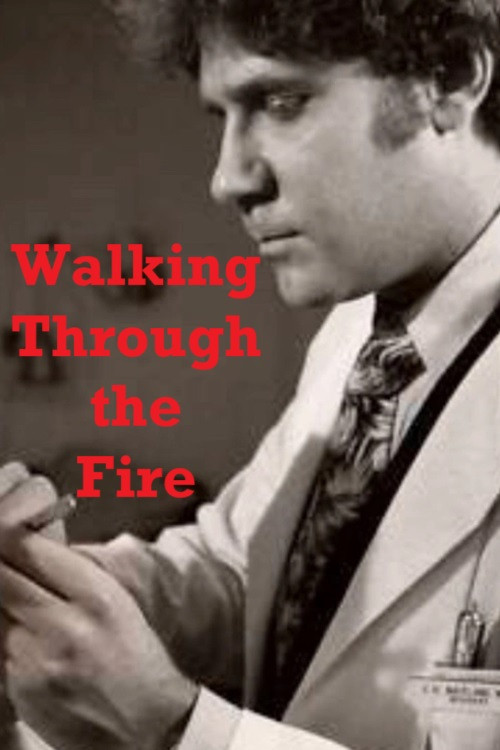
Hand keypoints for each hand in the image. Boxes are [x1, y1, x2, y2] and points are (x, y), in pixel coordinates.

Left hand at [0, 473, 198, 749]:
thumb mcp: (118, 602)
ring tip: (25, 605)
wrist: (146, 723)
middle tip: (2, 561)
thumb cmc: (136, 656)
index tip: (6, 533)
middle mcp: (64, 625)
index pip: (35, 553)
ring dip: (4, 604)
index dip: (11, 538)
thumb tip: (34, 548)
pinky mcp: (19, 689)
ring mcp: (36, 661)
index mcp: (97, 596)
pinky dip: (6, 638)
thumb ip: (77, 575)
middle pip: (3, 579)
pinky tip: (27, 639)